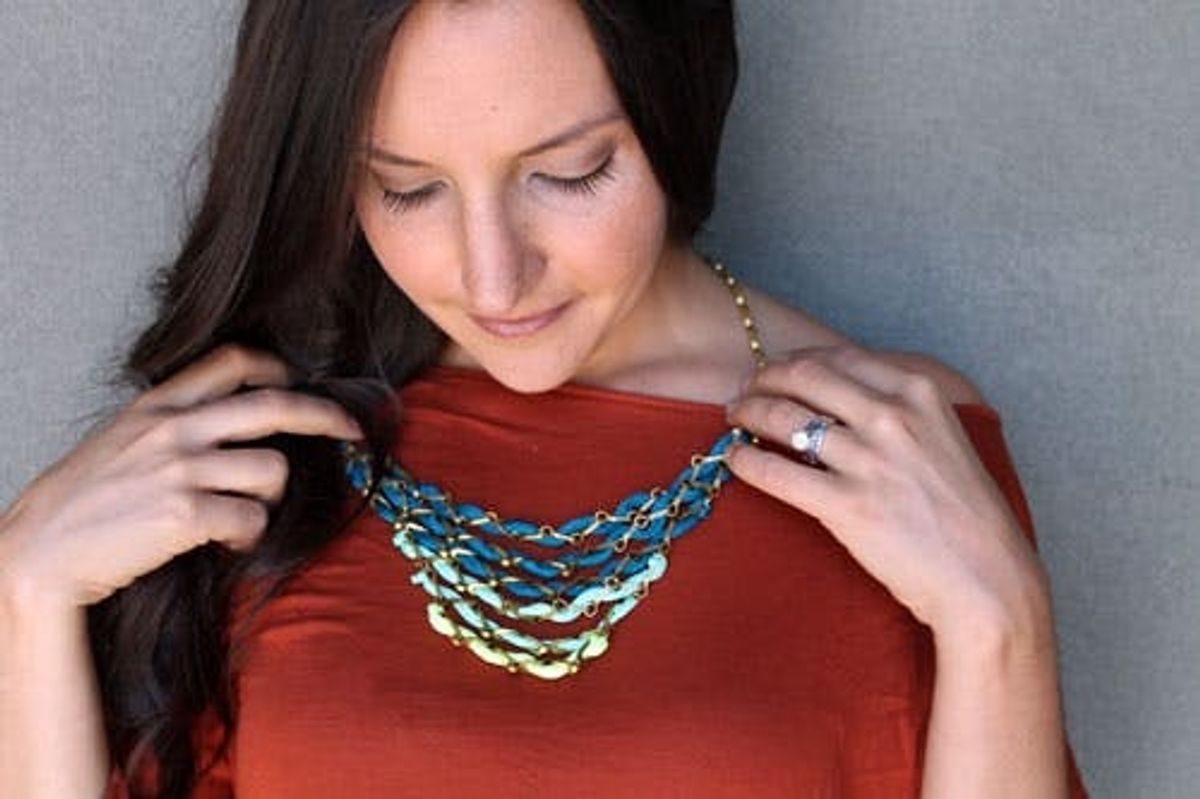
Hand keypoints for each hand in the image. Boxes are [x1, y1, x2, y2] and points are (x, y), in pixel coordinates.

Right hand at [0, 344, 362, 609]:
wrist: (38, 553)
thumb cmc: (80, 504)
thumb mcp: (119, 441)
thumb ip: (168, 424)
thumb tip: (220, 420)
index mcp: (157, 407)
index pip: (231, 362)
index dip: (276, 368)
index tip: (296, 382)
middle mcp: (173, 430)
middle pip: (274, 405)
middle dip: (325, 416)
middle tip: (351, 430)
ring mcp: (180, 471)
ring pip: (273, 469)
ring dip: (271, 499)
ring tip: (244, 517)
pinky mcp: (185, 516)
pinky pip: (252, 519)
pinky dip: (251, 536)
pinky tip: (230, 545)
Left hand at [724, 345, 1050, 642]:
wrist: (988, 579)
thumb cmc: (967, 515)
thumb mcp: (945, 439)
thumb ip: (902, 411)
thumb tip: (844, 397)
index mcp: (920, 394)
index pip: (839, 358)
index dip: (797, 360)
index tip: (778, 370)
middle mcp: (893, 418)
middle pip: (804, 377)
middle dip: (764, 379)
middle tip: (744, 390)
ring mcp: (869, 461)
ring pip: (784, 418)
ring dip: (748, 413)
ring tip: (734, 418)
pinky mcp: (847, 506)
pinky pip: (776, 474)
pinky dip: (745, 461)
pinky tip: (734, 459)